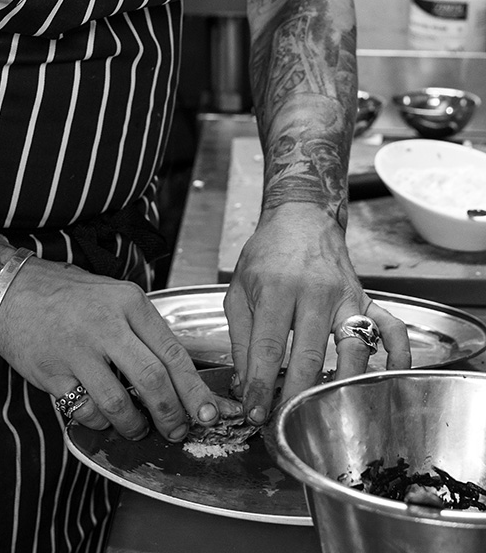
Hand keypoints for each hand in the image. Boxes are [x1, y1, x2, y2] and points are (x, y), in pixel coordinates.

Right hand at [0, 256, 242, 440]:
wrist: (11, 289)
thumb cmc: (68, 296)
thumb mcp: (113, 298)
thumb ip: (142, 331)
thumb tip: (178, 378)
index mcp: (129, 303)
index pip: (173, 353)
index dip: (194, 390)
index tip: (207, 414)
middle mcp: (107, 324)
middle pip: (153, 381)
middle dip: (171, 415)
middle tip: (176, 431)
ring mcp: (78, 349)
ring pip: (120, 404)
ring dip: (135, 426)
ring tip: (137, 429)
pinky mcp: (53, 372)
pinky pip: (86, 412)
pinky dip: (100, 423)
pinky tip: (101, 417)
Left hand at [224, 202, 411, 423]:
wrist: (300, 218)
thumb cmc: (266, 256)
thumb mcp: (238, 290)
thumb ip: (240, 339)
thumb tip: (244, 387)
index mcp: (276, 288)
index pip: (267, 347)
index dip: (260, 385)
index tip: (255, 412)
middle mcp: (314, 293)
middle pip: (309, 354)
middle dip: (297, 394)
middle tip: (287, 420)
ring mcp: (346, 296)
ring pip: (353, 348)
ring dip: (344, 384)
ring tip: (331, 410)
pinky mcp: (367, 298)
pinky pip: (393, 328)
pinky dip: (399, 354)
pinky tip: (392, 377)